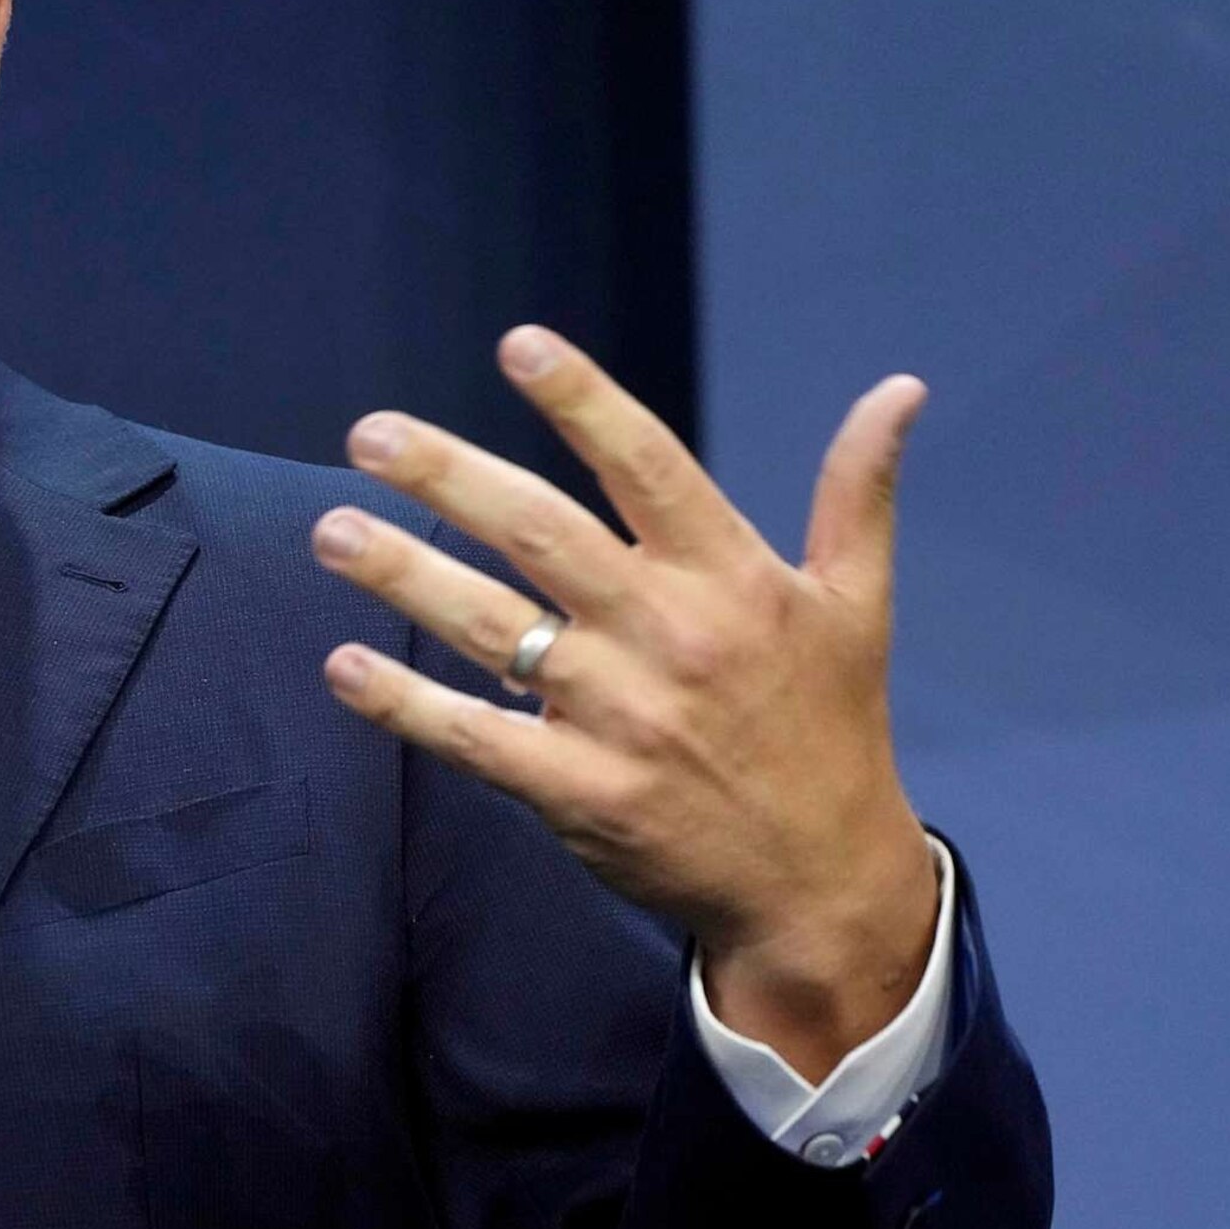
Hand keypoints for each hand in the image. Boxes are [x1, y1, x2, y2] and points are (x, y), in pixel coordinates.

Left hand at [312, 326, 942, 1082]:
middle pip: (541, 532)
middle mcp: (671, 635)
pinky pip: (475, 738)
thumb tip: (899, 388)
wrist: (823, 884)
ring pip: (491, 627)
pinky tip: (344, 667)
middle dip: (446, 477)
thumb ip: (858, 494)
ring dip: (401, 575)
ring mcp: (621, 718)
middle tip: (366, 434)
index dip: (584, 403)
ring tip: (330, 531)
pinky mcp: (581, 794)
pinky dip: (405, 703)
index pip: (649, 466)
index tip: (517, 344)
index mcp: (734, 578)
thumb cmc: (829, 728)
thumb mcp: (856, 607)